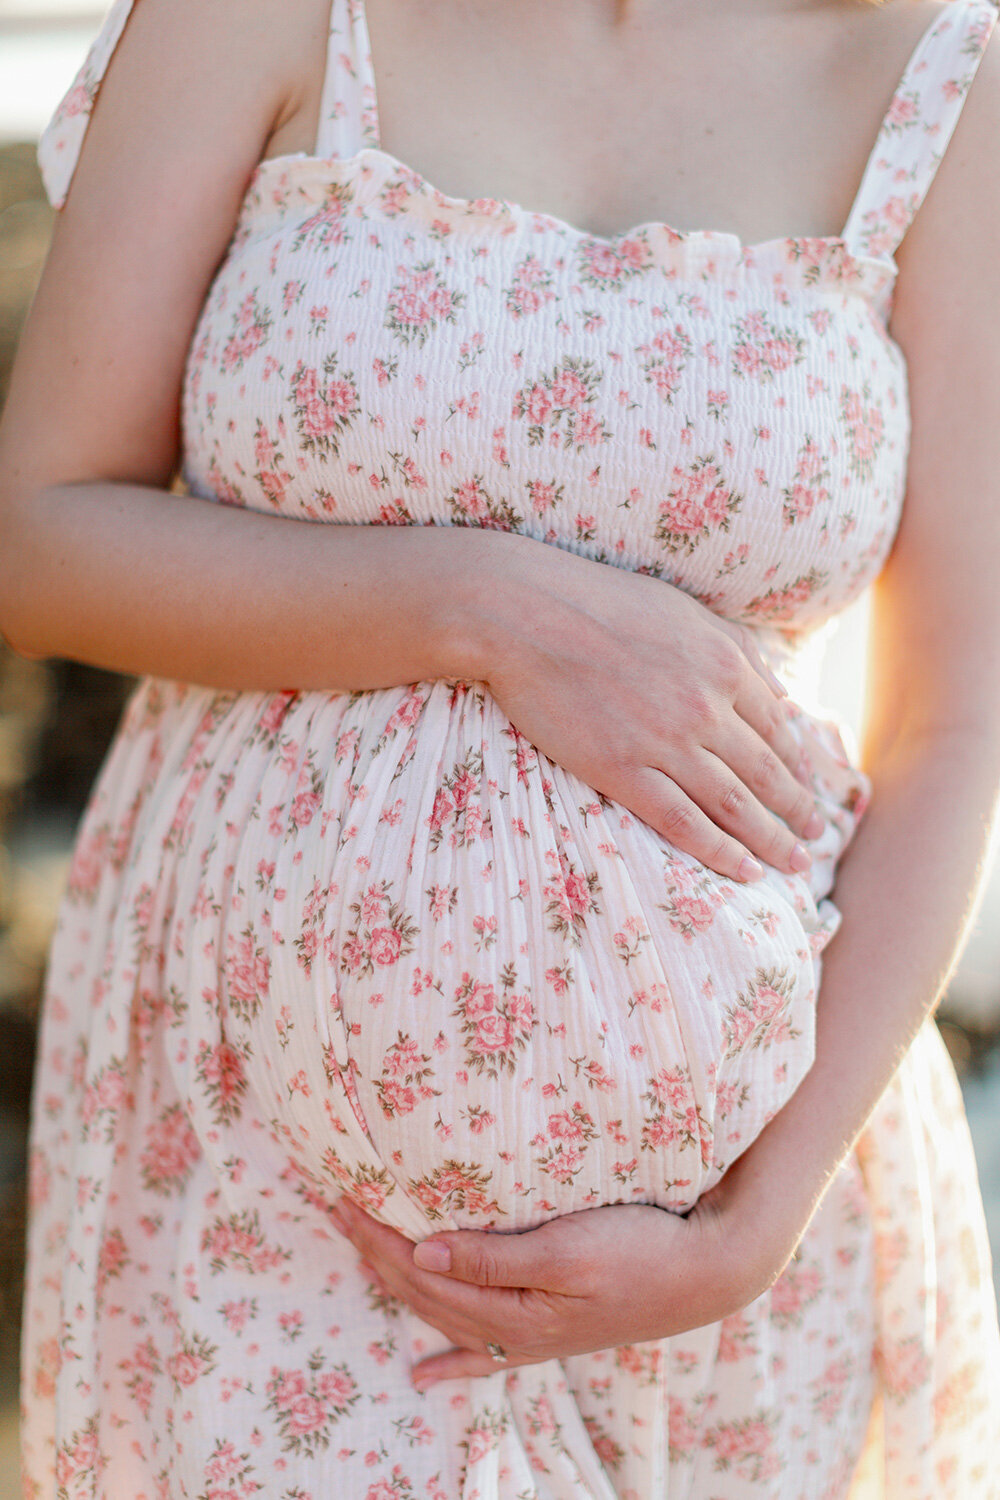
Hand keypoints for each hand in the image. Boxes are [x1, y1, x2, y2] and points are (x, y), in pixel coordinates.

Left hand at [329, 1186, 795, 1388]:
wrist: (706, 1273)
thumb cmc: (641, 1250)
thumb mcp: (566, 1249)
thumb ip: (494, 1258)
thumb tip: (423, 1253)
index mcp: (510, 1308)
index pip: (422, 1271)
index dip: (377, 1236)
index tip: (340, 1198)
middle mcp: (512, 1329)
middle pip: (424, 1292)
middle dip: (375, 1253)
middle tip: (334, 1209)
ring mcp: (531, 1335)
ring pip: (444, 1314)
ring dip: (398, 1286)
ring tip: (360, 1258)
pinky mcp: (552, 1331)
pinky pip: (485, 1352)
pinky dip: (450, 1363)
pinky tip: (425, 1376)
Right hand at [479, 537, 823, 882]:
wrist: (525, 614)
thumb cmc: (600, 602)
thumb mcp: (685, 610)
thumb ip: (739, 650)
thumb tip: (784, 695)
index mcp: (725, 665)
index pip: (779, 728)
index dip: (799, 766)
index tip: (809, 790)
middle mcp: (706, 708)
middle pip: (767, 773)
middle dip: (798, 811)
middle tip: (816, 839)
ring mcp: (665, 743)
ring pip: (735, 804)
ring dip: (771, 840)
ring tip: (794, 864)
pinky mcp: (622, 770)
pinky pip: (682, 821)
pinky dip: (718, 850)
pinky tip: (743, 870)